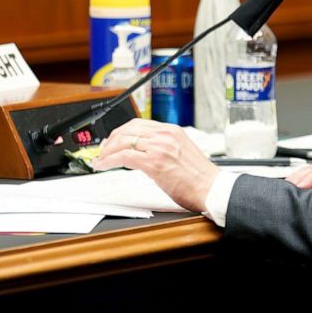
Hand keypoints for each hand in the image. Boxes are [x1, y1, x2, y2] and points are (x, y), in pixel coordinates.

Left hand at [92, 118, 218, 213]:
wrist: (211, 188)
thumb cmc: (200, 177)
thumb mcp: (182, 152)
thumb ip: (164, 147)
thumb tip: (145, 153)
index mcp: (172, 131)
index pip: (138, 124)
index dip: (121, 132)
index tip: (113, 141)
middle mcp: (165, 135)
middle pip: (127, 129)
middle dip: (110, 140)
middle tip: (103, 151)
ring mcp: (159, 147)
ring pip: (123, 141)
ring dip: (106, 151)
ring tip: (100, 160)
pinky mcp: (154, 163)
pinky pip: (123, 156)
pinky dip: (109, 160)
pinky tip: (104, 166)